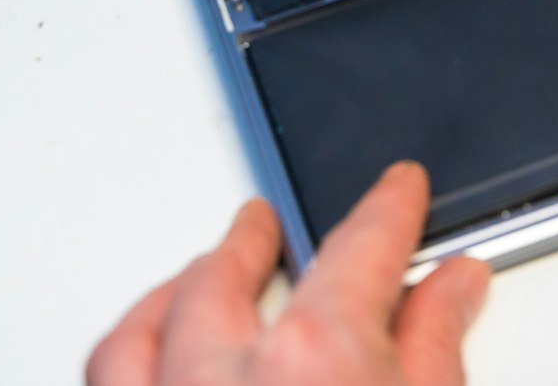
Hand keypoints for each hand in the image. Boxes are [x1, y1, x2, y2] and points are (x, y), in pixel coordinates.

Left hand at [87, 163, 489, 385]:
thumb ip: (436, 352)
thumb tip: (452, 290)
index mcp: (314, 359)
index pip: (360, 253)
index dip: (386, 212)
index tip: (397, 190)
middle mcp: (221, 381)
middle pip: (227, 279)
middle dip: (249, 241)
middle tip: (266, 218)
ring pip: (140, 334)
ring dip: (173, 293)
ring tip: (195, 272)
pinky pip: (105, 381)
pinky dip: (128, 353)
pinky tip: (144, 349)